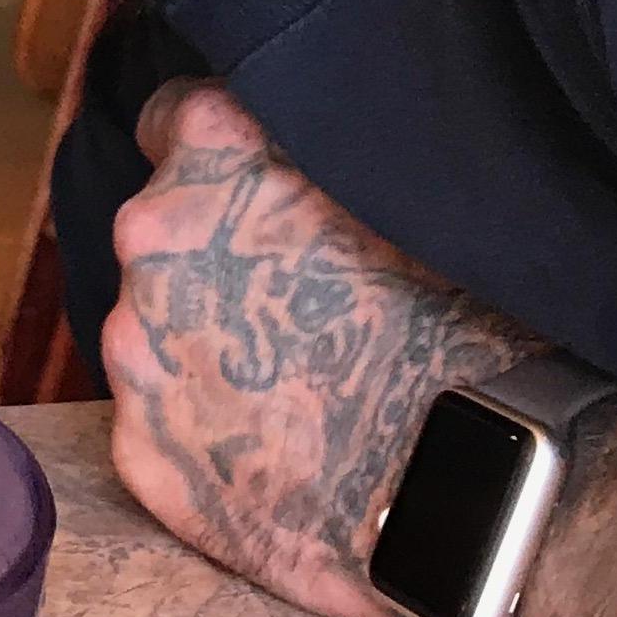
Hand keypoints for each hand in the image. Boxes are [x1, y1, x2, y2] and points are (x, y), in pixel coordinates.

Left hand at [102, 80, 534, 616]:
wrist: (481, 492)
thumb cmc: (471, 328)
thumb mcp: (407, 188)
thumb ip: (326, 156)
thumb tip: (313, 160)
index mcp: (216, 147)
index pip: (175, 124)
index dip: (221, 163)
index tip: (254, 200)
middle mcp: (154, 235)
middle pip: (165, 236)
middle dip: (219, 265)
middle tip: (308, 311)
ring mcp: (136, 345)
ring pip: (156, 335)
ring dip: (211, 354)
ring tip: (306, 392)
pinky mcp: (143, 448)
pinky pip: (160, 430)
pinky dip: (208, 442)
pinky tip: (284, 458)